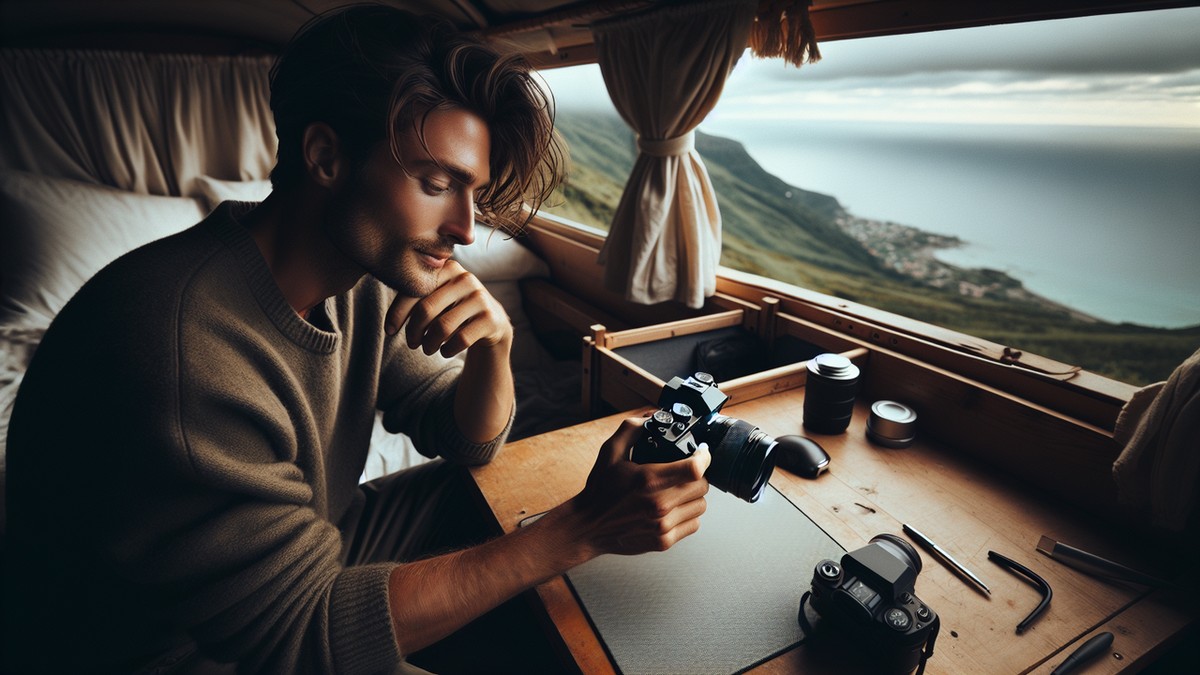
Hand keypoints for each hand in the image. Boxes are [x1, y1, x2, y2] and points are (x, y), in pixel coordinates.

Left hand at [384, 260, 512, 358]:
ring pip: (443, 327)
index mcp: (447, 268)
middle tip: (412, 343)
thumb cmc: (454, 310)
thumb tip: (390, 324)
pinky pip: (461, 339)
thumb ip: (415, 297)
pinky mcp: (491, 319)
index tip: (389, 331)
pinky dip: (447, 350)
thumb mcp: (437, 297)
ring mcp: (480, 298)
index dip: (397, 312)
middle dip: (413, 331)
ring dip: (429, 344)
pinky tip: (445, 351)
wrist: (491, 322)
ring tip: (427, 349)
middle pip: (426, 309)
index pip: (414, 290)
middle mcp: (466, 279)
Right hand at [569, 416, 710, 556]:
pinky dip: (688, 515)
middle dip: (697, 476)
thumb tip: (651, 417)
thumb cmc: (599, 491)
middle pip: (703, 486)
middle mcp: (659, 504)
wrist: (587, 526)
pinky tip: (674, 509)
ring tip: (677, 491)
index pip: (695, 468)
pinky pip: (693, 524)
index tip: (700, 453)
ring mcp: (662, 525)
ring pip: (700, 506)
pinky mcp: (664, 541)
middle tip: (684, 472)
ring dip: (693, 496)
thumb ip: (632, 429)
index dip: (703, 457)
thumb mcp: (610, 452)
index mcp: (649, 479)